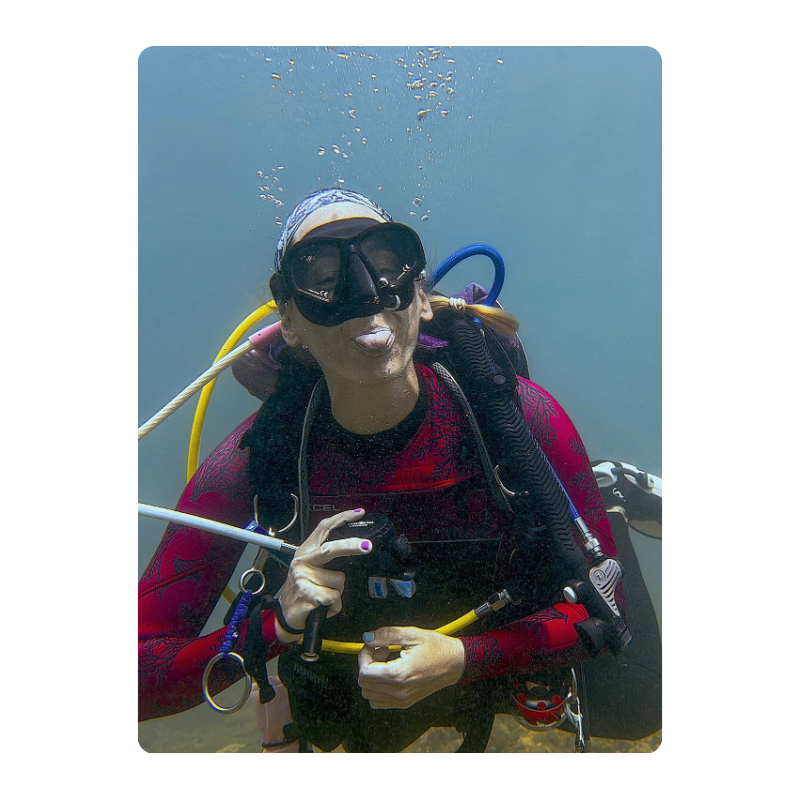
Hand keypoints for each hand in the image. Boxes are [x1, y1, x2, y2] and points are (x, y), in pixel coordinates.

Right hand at [276, 509, 371, 640]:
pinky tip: (323, 606)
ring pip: (339, 580)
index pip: (324, 527)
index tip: (359, 513)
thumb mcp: (310, 568)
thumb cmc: (303, 590)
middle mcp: (302, 561)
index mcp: (306, 550)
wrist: (287, 615)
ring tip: (325, 595)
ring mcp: (303, 577)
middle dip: (351, 546)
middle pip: (331, 548)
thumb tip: (353, 546)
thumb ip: (326, 556)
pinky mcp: (306, 593)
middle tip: (367, 546)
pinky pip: (334, 597)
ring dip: (338, 591)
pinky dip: (334, 605)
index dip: (342, 518)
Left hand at [357, 626, 465, 708]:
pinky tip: (388, 672)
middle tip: (380, 650)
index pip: (364, 673)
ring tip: (385, 661)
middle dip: (366, 664)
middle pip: (364, 684)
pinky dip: (377, 687)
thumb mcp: (411, 634)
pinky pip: (379, 701)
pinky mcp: (405, 703)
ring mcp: (402, 700)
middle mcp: (399, 692)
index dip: (363, 655)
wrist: (455, 663)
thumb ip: (386, 635)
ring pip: (369, 694)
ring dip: (371, 676)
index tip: (372, 645)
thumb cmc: (437, 648)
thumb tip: (366, 637)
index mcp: (399, 675)